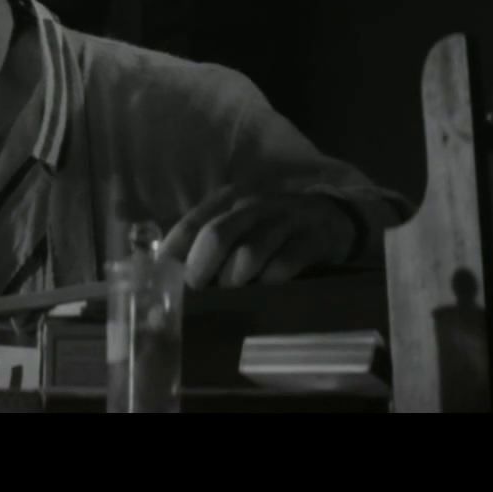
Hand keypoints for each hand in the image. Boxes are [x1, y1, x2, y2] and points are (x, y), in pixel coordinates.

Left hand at [159, 191, 357, 288]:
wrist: (330, 218)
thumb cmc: (269, 228)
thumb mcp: (238, 225)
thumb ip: (206, 243)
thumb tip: (170, 274)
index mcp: (227, 201)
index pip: (191, 222)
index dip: (174, 251)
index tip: (161, 277)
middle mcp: (252, 206)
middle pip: (217, 235)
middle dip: (200, 267)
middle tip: (195, 290)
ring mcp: (283, 221)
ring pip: (250, 251)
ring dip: (235, 276)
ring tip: (232, 290)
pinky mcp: (311, 239)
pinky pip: (286, 262)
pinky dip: (271, 279)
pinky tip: (265, 287)